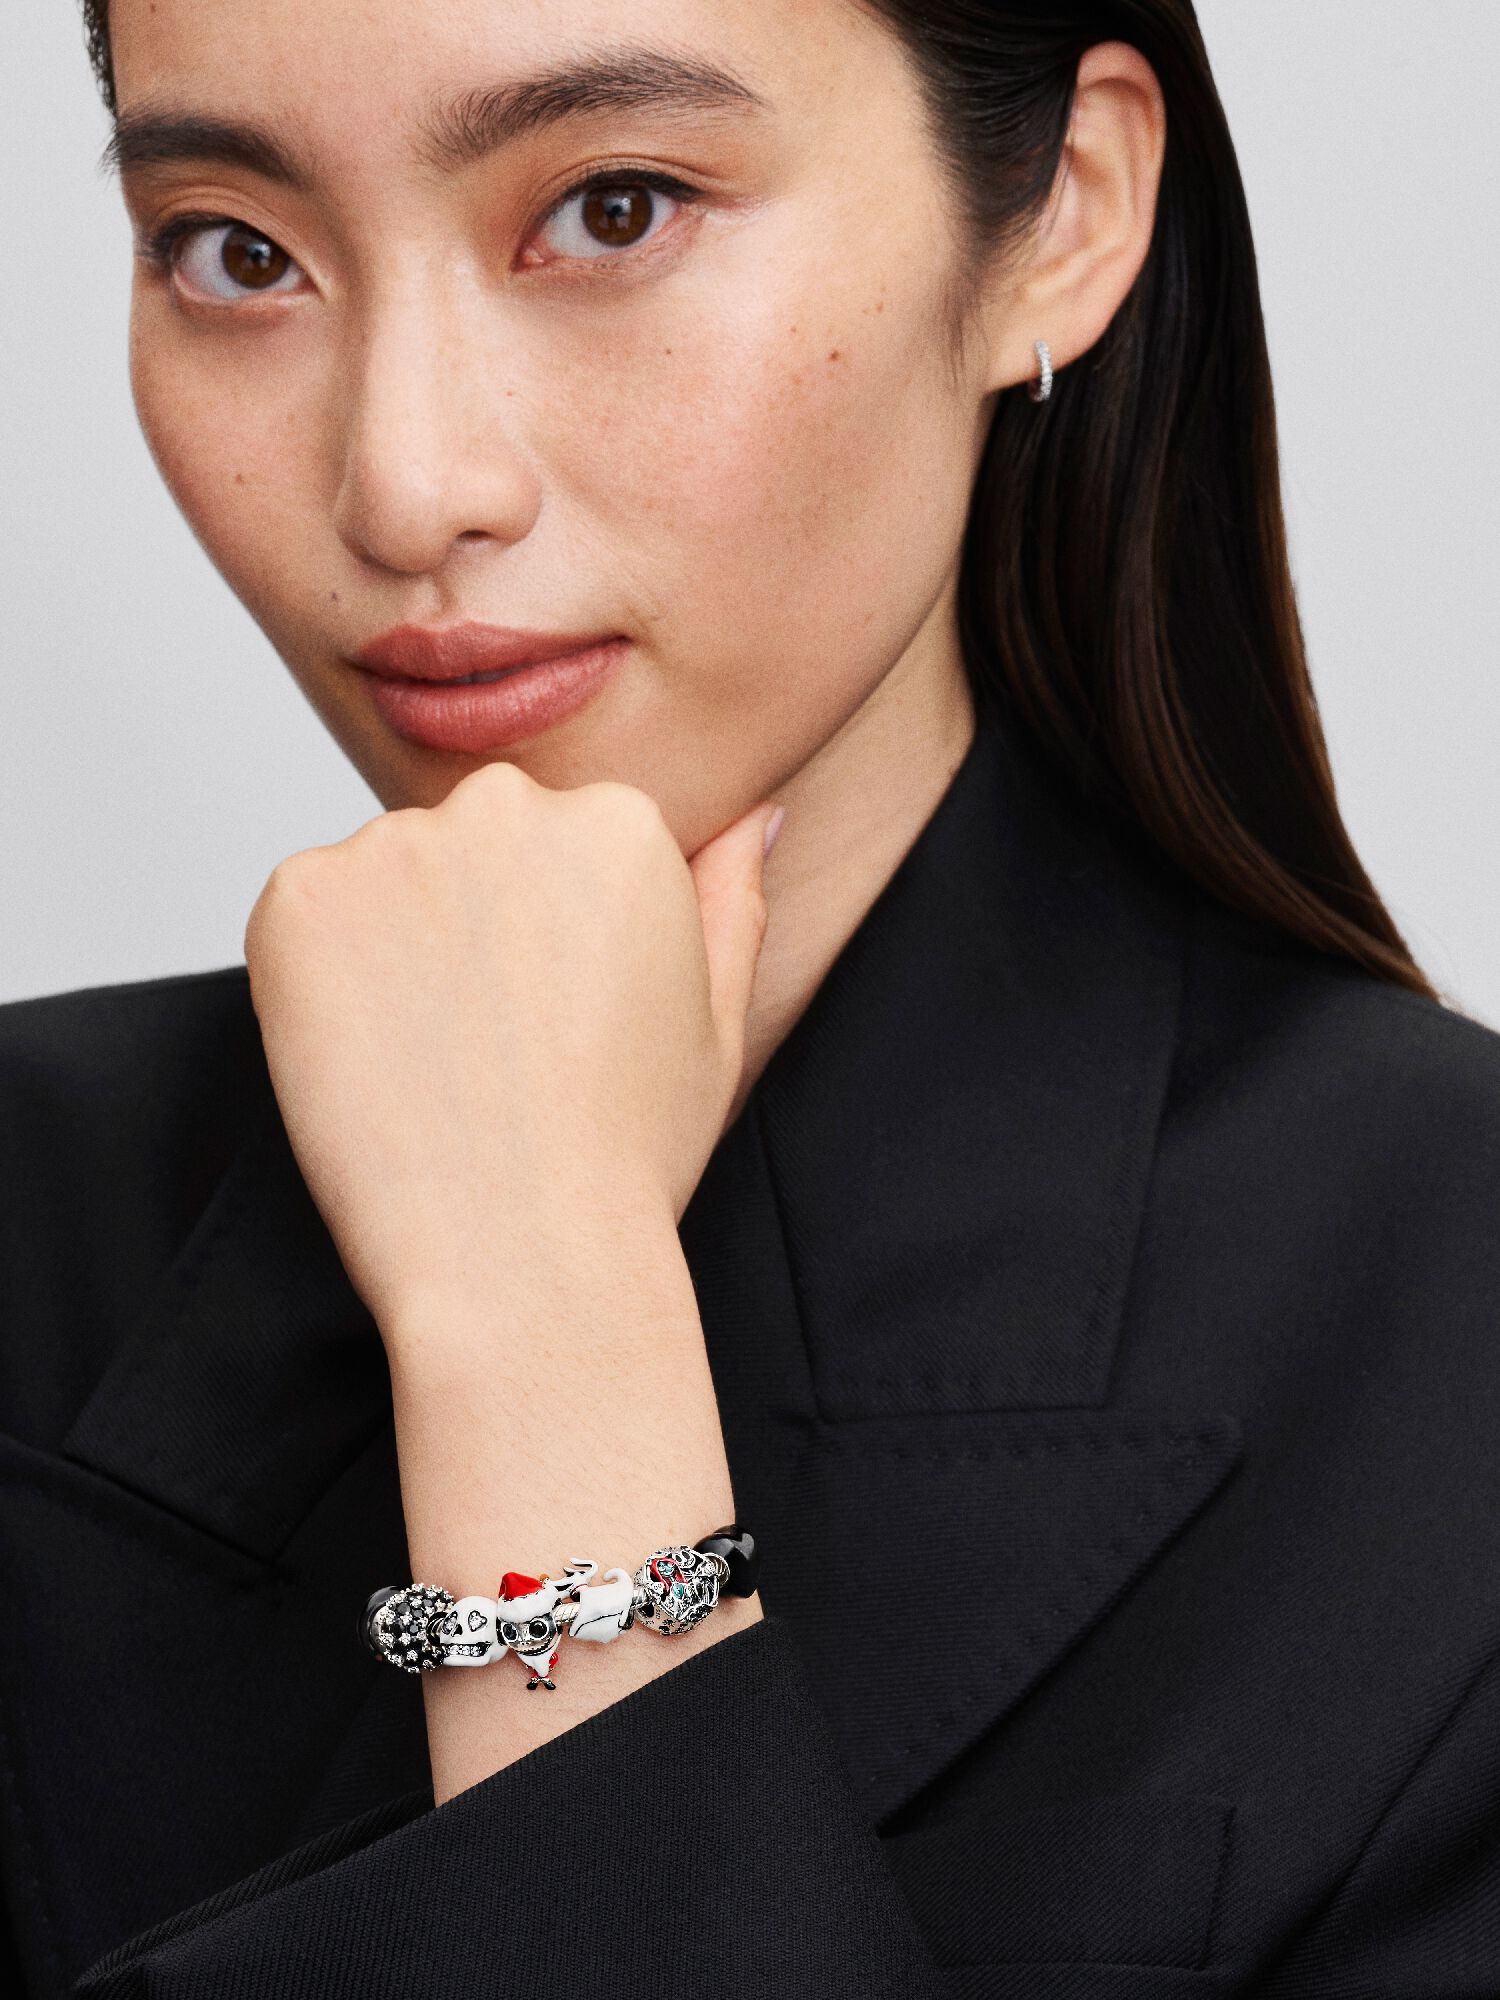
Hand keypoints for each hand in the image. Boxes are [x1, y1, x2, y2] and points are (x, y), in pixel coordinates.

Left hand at [242, 761, 781, 1333]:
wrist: (521, 1254)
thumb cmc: (626, 1156)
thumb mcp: (719, 1021)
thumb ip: (732, 898)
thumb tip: (750, 817)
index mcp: (619, 822)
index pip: (554, 842)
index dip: (542, 944)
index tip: (546, 1023)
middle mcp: (508, 807)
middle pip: (468, 845)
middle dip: (469, 926)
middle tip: (489, 1047)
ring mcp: (395, 847)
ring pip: (383, 882)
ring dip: (392, 951)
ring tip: (431, 1064)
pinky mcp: (300, 899)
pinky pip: (302, 917)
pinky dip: (317, 980)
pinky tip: (369, 1061)